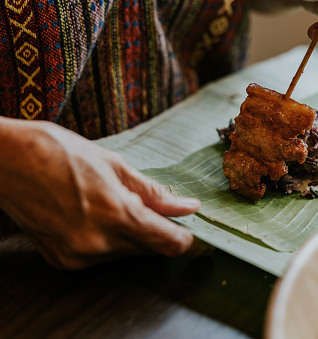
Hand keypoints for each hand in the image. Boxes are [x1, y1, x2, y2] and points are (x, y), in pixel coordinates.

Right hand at [0, 117, 204, 268]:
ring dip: (132, 235)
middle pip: (148, 249)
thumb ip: (155, 193)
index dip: (187, 242)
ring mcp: (77, 255)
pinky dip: (109, 240)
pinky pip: (102, 257)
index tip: (196, 238)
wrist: (5, 161)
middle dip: (159, 233)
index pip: (167, 243)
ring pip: (126, 253)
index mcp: (114, 214)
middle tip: (157, 210)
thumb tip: (187, 207)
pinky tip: (96, 215)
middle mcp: (97, 243)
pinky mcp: (63, 261)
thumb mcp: (115, 166)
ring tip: (114, 203)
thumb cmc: (59, 153)